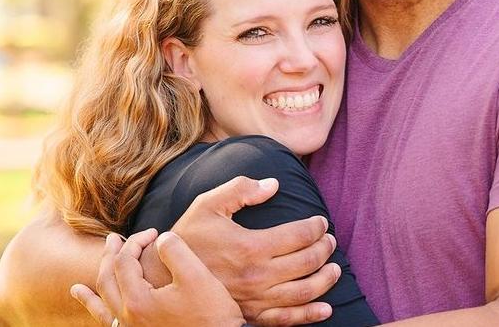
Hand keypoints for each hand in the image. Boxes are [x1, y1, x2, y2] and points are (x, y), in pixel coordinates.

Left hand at [71, 228, 244, 326]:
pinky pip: (109, 324)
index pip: (125, 261)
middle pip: (108, 280)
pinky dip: (95, 312)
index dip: (137, 241)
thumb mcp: (197, 276)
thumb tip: (161, 239)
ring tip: (79, 285)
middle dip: (111, 257)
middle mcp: (127, 317)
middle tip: (113, 240)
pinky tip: (88, 304)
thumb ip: (175, 250)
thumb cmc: (211, 315)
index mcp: (137, 299)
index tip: (155, 232)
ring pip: (103, 305)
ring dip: (94, 287)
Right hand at [170, 176, 339, 325]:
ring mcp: (255, 299)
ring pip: (303, 291)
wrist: (164, 276)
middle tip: (329, 240)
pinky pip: (286, 320)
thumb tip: (273, 184)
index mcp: (250, 246)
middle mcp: (257, 275)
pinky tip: (326, 308)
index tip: (320, 222)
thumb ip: (241, 188)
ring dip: (325, 279)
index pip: (299, 235)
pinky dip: (310, 314)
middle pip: (307, 262)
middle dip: (325, 248)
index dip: (316, 227)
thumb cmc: (189, 237)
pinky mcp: (251, 315)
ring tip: (334, 268)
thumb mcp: (208, 204)